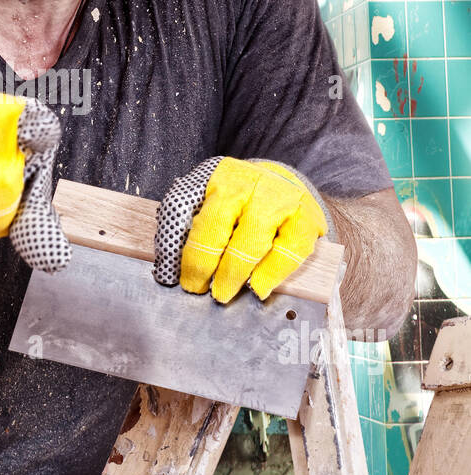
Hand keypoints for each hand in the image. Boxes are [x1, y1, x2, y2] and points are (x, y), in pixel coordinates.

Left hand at [154, 156, 328, 302]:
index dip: (193, 257)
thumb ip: (181, 230)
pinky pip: (290, 251)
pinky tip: (260, 288)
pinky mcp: (307, 217)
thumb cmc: (234, 201)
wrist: (278, 183)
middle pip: (225, 230)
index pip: (201, 220)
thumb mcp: (202, 202)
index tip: (187, 283)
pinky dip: (273, 273)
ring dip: (239, 274)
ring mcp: (281, 199)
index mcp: (219, 180)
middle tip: (209, 293)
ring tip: (227, 294)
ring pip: (255, 242)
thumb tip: (167, 272)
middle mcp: (251, 184)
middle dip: (214, 268)